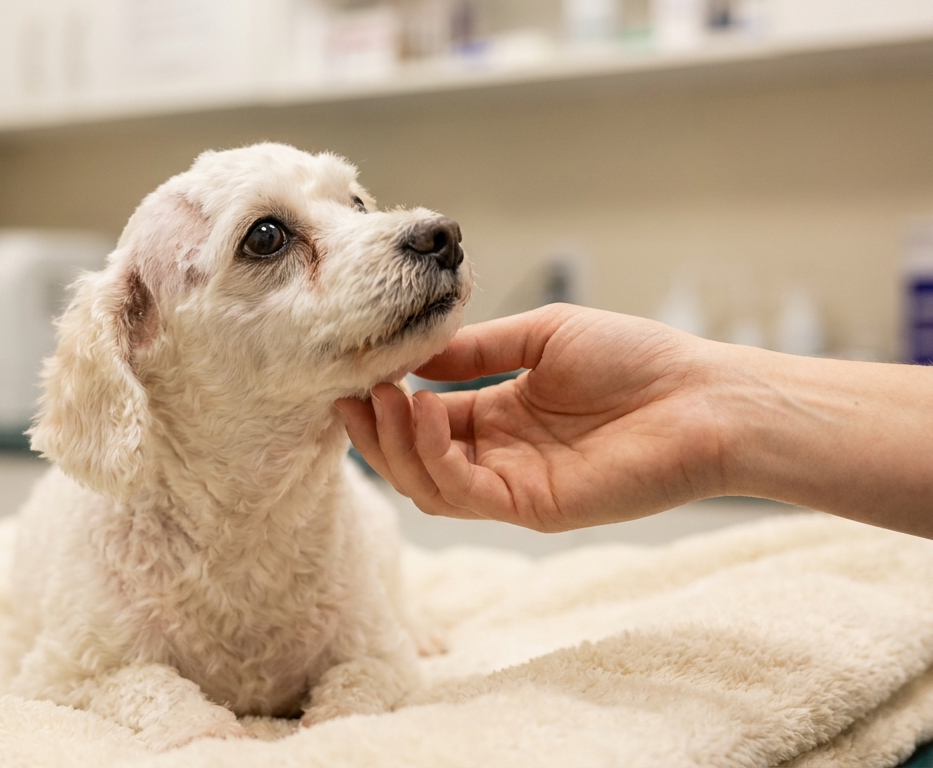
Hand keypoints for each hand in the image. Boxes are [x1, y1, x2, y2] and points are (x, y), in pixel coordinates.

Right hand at [337, 304, 728, 531]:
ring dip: (397, 444)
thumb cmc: (637, 358)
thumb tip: (414, 354)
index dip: (385, 399)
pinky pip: (465, 494)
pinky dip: (435, 458)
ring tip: (384, 397)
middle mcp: (499, 455)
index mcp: (499, 415)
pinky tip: (428, 413)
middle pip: (414, 459)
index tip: (354, 368)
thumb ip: (477, 348)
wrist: (705, 397)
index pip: (423, 417)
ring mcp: (514, 486)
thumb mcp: (542, 335)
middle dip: (375, 429)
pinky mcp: (534, 507)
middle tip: (351, 390)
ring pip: (428, 484)